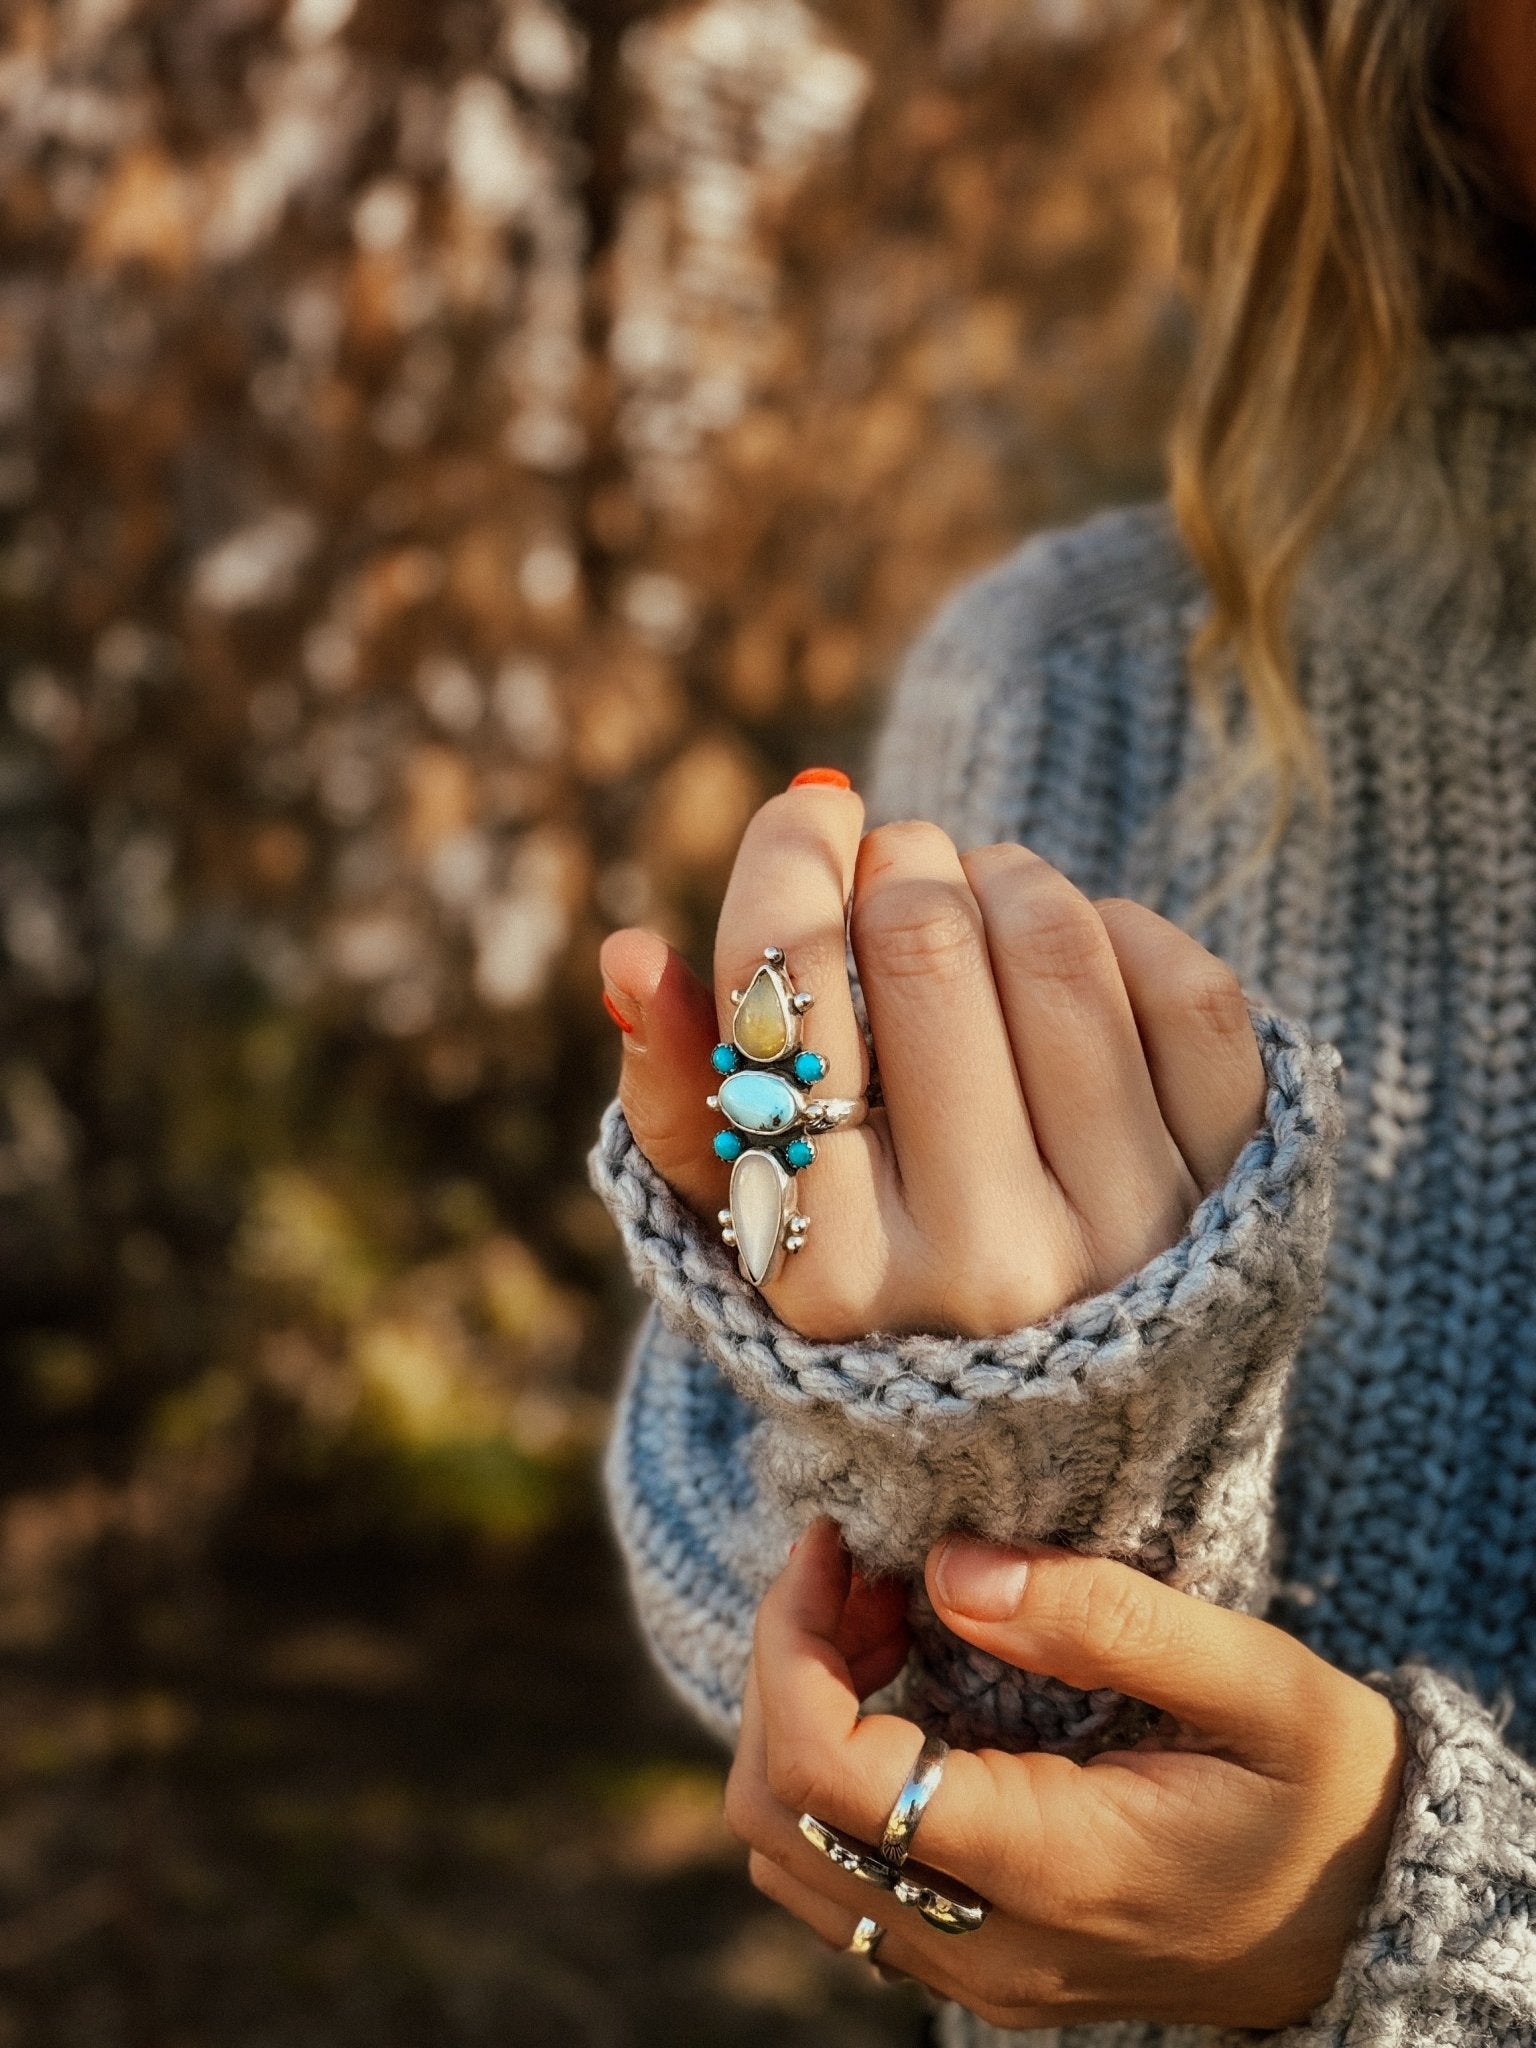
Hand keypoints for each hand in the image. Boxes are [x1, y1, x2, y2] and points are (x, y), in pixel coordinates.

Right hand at [600, 777, 1264, 1339]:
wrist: (1073, 1432)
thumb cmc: (880, 1300)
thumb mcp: (751, 1229)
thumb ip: (682, 1097)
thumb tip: (629, 954)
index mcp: (830, 1277)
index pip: (792, 1002)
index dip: (788, 864)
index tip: (807, 809)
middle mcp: (984, 1265)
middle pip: (924, 942)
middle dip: (896, 859)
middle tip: (890, 860)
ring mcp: (1128, 1230)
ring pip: (1055, 941)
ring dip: (1003, 876)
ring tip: (977, 903)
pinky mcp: (1238, 1190)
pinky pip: (1184, 985)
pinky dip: (1119, 929)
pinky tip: (1074, 958)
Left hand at [726, 1520, 1406, 2032]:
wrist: (1375, 1922)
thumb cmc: (1329, 1792)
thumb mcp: (1256, 1680)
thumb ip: (1101, 1617)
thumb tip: (947, 1568)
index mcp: (1053, 1865)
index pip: (832, 1775)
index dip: (794, 1644)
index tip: (835, 1544)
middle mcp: (989, 1945)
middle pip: (780, 1814)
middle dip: (787, 1667)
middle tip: (863, 1570)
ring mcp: (974, 1969)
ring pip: (793, 1852)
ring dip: (801, 1718)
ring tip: (883, 1621)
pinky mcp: (975, 1962)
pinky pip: (839, 1877)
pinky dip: (832, 1772)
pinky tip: (902, 1691)